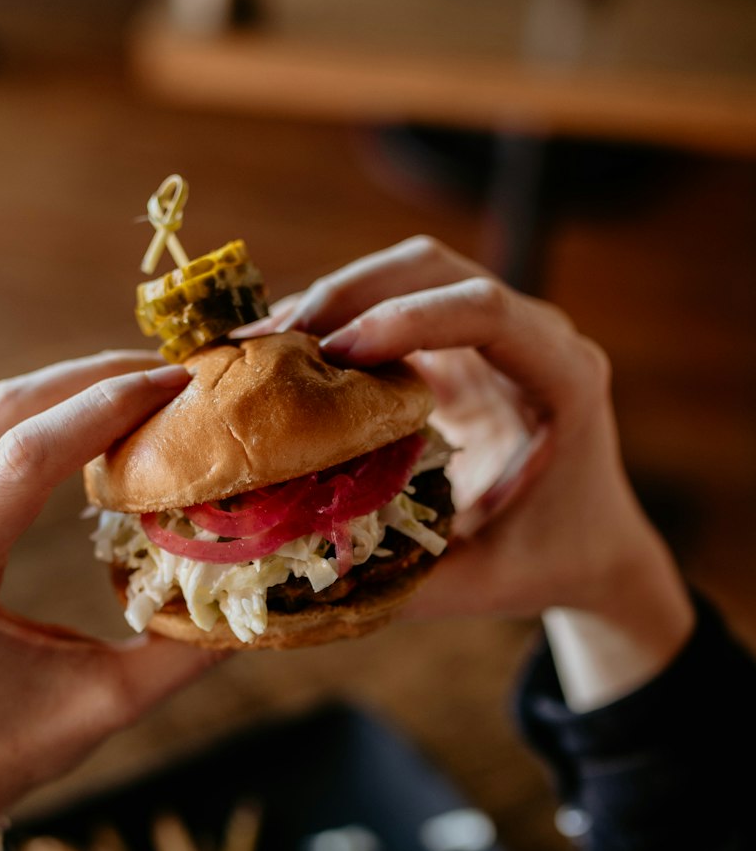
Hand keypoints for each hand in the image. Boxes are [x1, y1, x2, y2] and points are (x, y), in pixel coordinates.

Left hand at [0, 354, 218, 850]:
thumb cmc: (3, 751)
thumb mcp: (103, 707)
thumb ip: (183, 652)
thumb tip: (263, 596)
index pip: (26, 457)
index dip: (107, 408)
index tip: (179, 383)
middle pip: (5, 412)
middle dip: (94, 379)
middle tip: (176, 373)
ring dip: (69, 390)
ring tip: (147, 387)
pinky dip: (43, 418)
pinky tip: (98, 420)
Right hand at [266, 237, 695, 706]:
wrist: (594, 549)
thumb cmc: (551, 562)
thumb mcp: (485, 581)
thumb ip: (402, 578)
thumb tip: (292, 571)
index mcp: (564, 379)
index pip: (486, 311)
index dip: (406, 319)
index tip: (333, 356)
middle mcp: (535, 338)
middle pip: (435, 269)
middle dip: (347, 293)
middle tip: (271, 340)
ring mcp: (494, 335)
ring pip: (405, 276)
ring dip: (330, 300)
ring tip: (255, 344)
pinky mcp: (457, 346)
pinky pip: (391, 307)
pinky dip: (335, 323)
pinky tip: (281, 354)